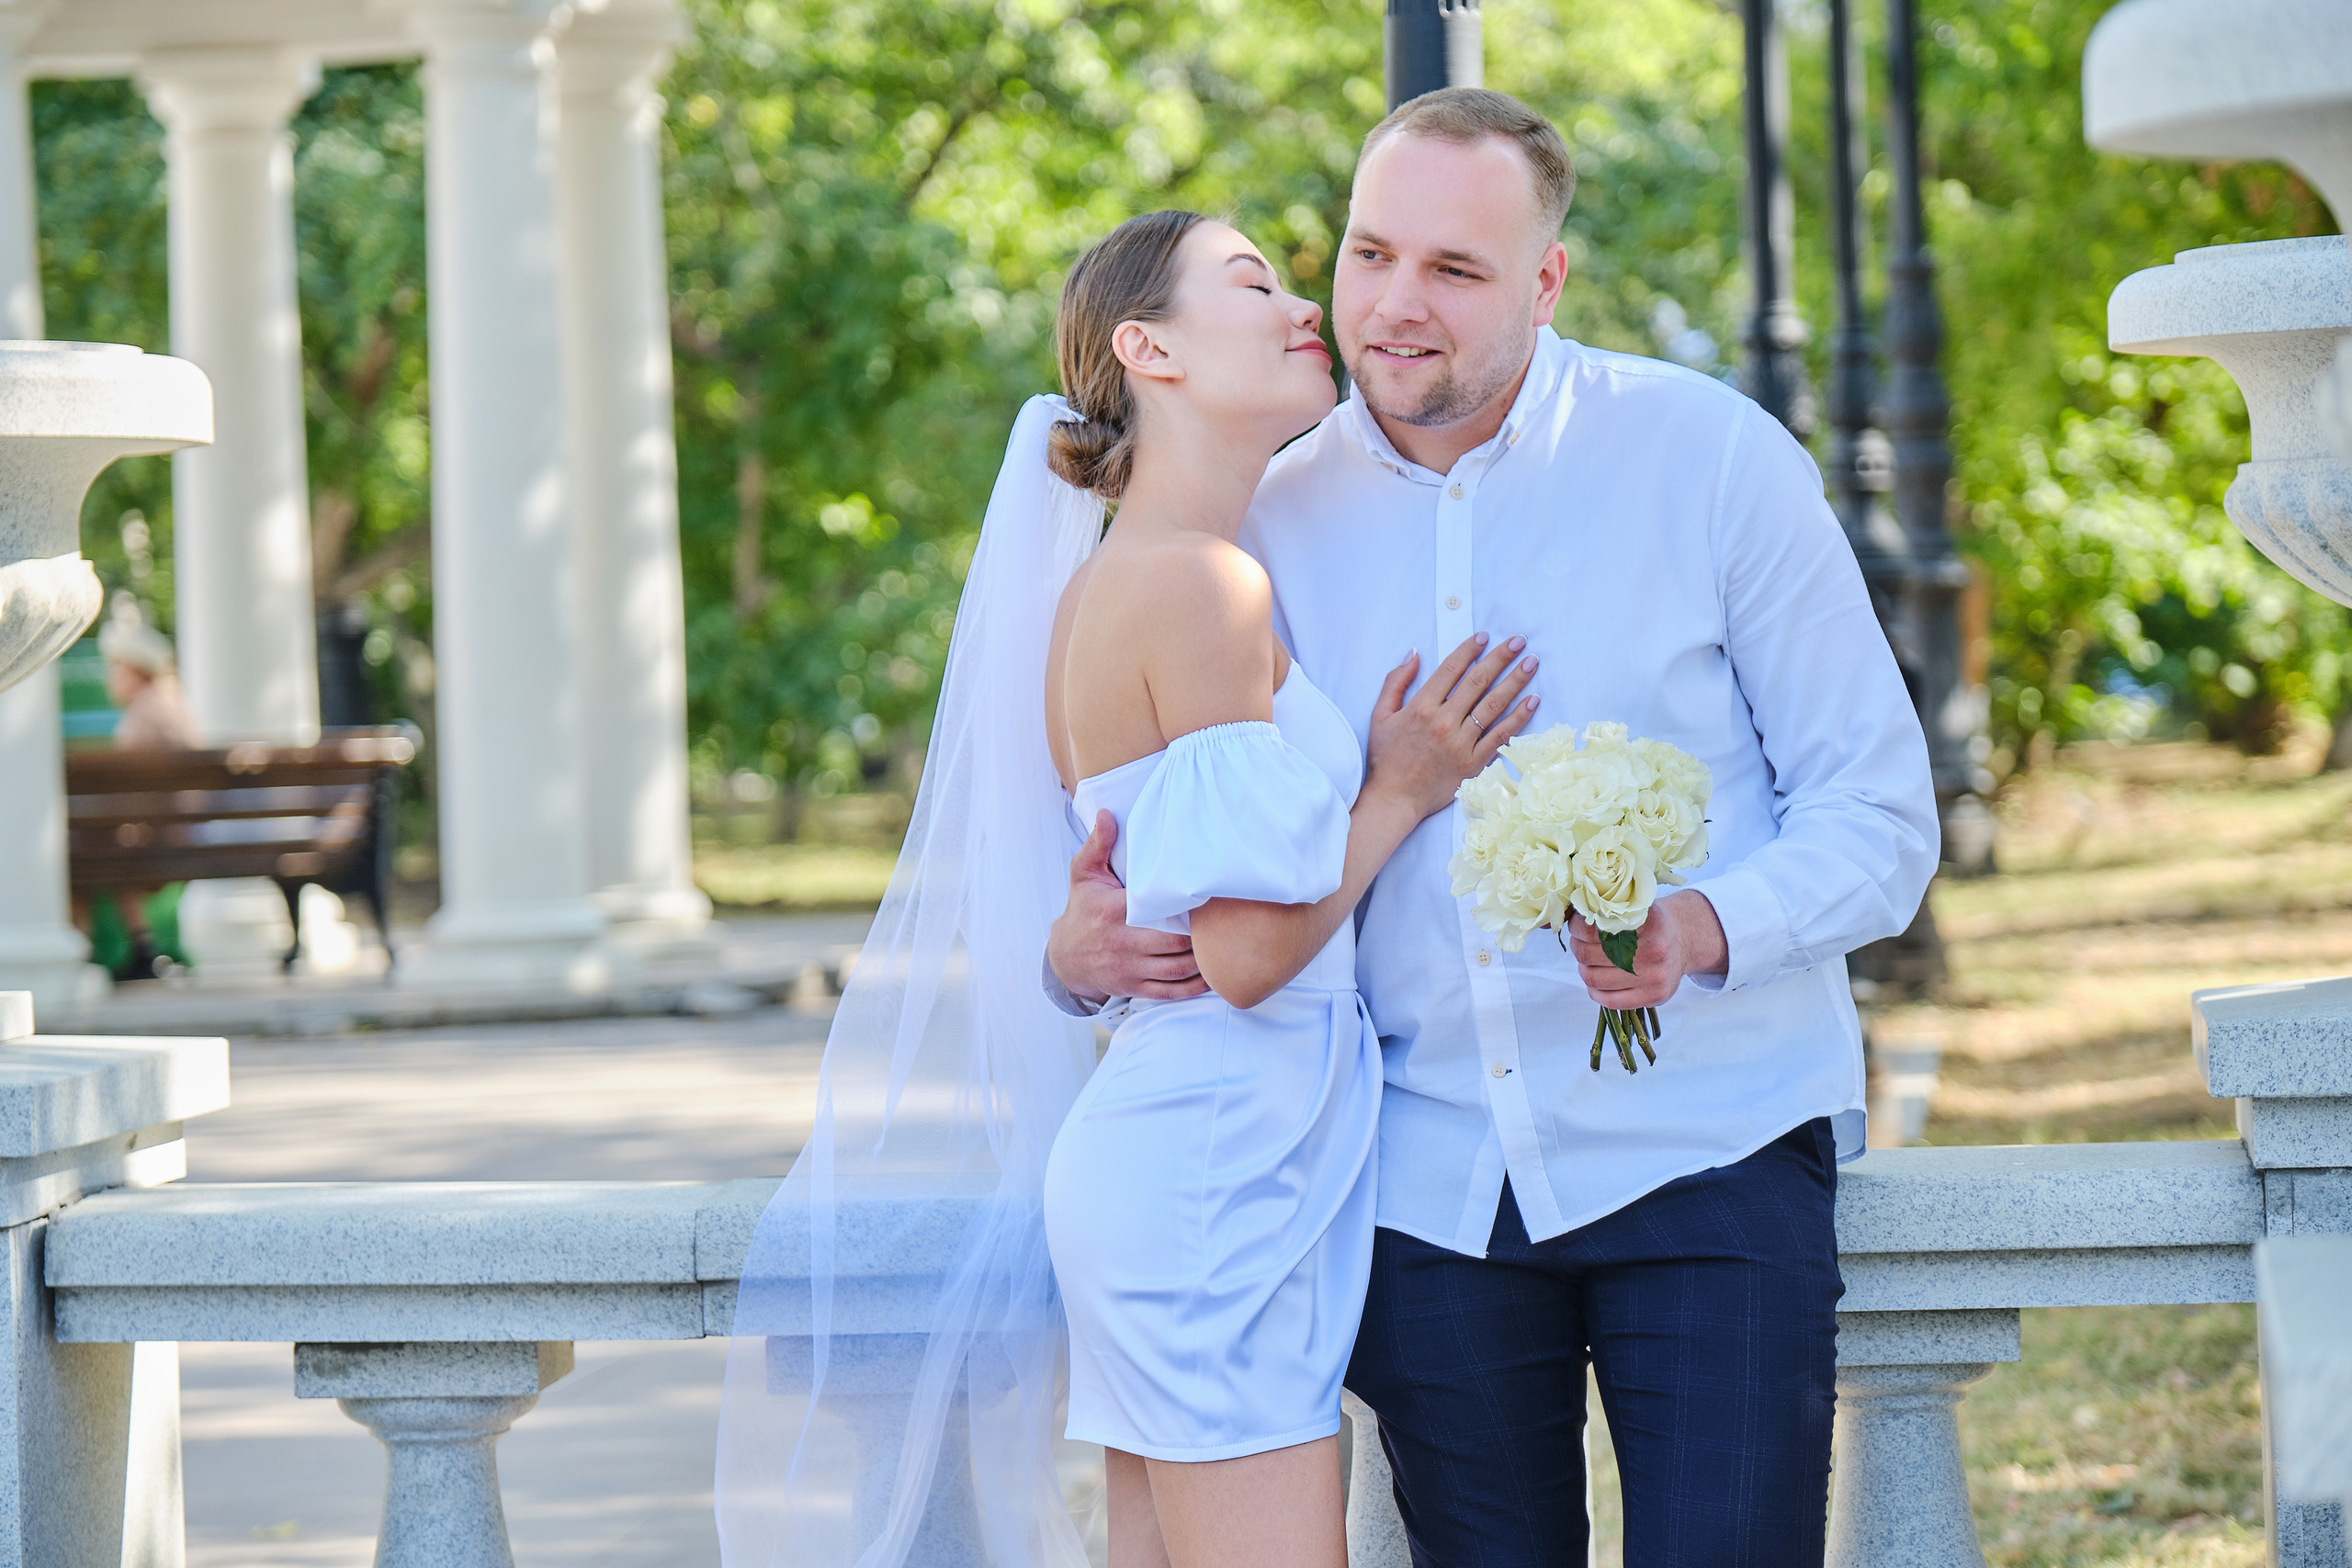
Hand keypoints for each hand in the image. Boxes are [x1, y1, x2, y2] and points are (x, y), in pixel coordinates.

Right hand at [1047, 810, 1212, 1003]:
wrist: (1065, 956)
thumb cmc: (1082, 909)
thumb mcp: (1083, 874)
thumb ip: (1098, 844)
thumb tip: (1108, 814)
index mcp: (1114, 911)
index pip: (1158, 910)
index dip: (1188, 908)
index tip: (1210, 897)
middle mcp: (1123, 943)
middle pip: (1175, 944)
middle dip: (1202, 937)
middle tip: (1226, 923)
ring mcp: (1129, 968)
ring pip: (1177, 970)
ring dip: (1204, 962)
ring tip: (1224, 948)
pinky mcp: (1134, 987)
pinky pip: (1170, 992)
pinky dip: (1194, 987)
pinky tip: (1212, 977)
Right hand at [1364, 633, 1540, 818]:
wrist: (1394, 799)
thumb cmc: (1386, 758)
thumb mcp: (1380, 715)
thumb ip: (1395, 682)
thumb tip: (1416, 654)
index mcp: (1421, 707)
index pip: (1451, 669)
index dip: (1470, 649)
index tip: (1484, 636)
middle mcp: (1444, 722)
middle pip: (1478, 681)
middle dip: (1500, 657)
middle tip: (1518, 641)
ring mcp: (1461, 743)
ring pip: (1494, 705)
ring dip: (1516, 681)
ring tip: (1531, 663)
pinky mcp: (1474, 763)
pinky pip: (1501, 736)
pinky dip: (1518, 717)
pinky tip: (1532, 700)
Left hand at [1567, 890, 1728, 1009]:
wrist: (1685, 941)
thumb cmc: (1651, 922)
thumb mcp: (1637, 906)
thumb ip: (1609, 910)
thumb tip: (1571, 915)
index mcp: (1649, 922)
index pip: (1596, 928)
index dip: (1578, 927)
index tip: (1576, 924)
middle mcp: (1654, 950)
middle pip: (1589, 955)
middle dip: (1577, 947)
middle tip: (1578, 942)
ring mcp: (1655, 977)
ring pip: (1594, 979)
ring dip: (1583, 969)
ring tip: (1588, 961)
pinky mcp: (1655, 996)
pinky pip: (1609, 1001)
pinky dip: (1594, 991)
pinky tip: (1597, 981)